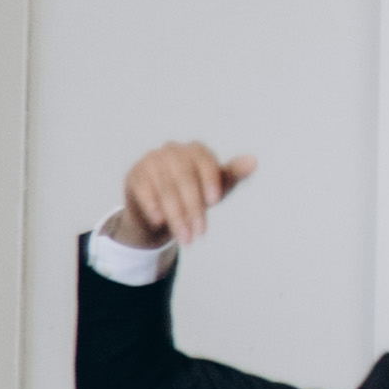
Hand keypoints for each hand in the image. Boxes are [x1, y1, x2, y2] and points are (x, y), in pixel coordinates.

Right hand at [108, 141, 255, 250]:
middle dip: (193, 208)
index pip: (205, 162)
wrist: (159, 211)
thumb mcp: (214, 188)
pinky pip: (144, 189)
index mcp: (195, 151)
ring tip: (186, 238)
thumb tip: (254, 161)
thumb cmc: (193, 195)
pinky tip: (159, 221)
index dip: (210, 180)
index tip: (214, 202)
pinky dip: (152, 205)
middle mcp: (172, 150)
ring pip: (166, 188)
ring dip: (176, 215)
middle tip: (200, 233)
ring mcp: (151, 161)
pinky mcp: (135, 175)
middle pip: (185, 178)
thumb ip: (232, 175)